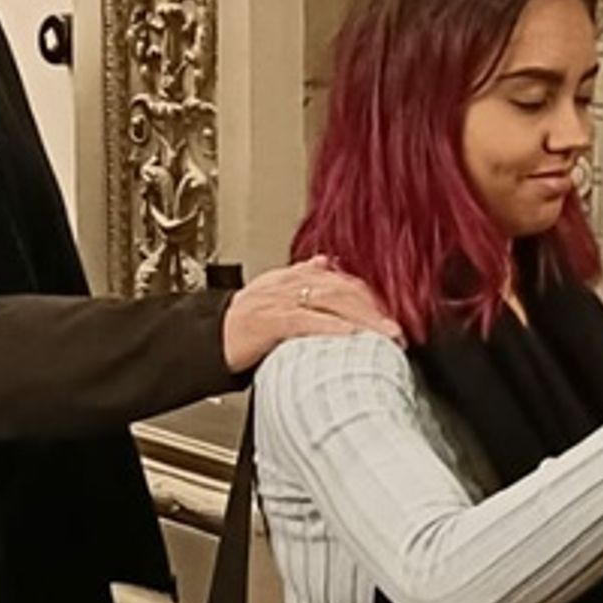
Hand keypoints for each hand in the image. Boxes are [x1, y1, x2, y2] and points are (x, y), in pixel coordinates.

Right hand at [220, 260, 397, 372]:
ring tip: (385, 333)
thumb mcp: (274, 295)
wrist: (205, 340)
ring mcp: (278, 300)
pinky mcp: (268, 320)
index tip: (391, 315)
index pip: (340, 280)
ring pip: (329, 301)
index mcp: (291, 277)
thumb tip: (325, 262)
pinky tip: (350, 334)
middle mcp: (287, 283)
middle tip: (397, 330)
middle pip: (341, 289)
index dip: (369, 297)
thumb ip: (301, 279)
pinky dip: (330, 326)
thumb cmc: (241, 325)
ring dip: (362, 318)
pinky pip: (305, 320)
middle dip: (373, 309)